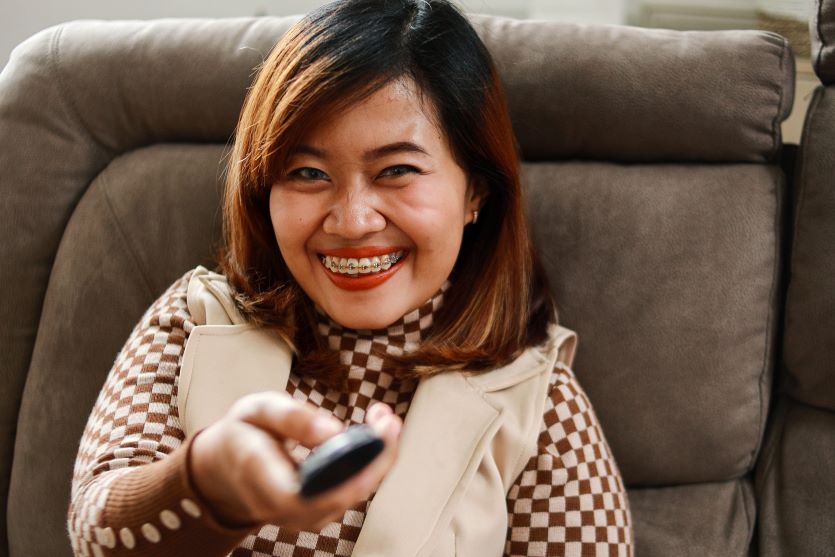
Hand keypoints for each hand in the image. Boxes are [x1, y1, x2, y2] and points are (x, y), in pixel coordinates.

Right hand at [189, 391, 401, 530]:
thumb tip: (333, 432)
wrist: (226, 468)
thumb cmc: (244, 433)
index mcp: (255, 472)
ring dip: (376, 461)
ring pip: (347, 498)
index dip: (341, 476)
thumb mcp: (258, 409)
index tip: (371, 443)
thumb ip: (291, 417)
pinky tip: (378, 437)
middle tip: (389, 422)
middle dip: (371, 461)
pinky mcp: (314, 513)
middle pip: (334, 498)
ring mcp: (296, 515)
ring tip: (387, 421)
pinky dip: (369, 467)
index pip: (299, 493)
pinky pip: (348, 495)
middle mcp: (276, 505)